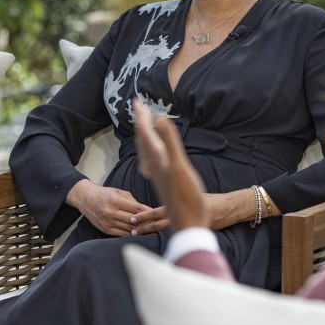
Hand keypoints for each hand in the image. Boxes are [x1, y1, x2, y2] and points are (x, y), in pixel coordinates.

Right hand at [66, 179, 164, 236]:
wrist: (86, 199)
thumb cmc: (105, 194)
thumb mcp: (118, 192)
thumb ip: (132, 201)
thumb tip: (146, 210)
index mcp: (115, 200)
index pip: (136, 209)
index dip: (148, 213)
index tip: (158, 215)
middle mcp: (110, 212)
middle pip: (133, 220)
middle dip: (146, 223)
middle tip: (158, 224)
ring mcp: (107, 222)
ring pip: (128, 229)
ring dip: (141, 230)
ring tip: (151, 230)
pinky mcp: (105, 229)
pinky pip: (122, 234)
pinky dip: (131, 234)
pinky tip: (139, 233)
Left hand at [133, 99, 208, 231]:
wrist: (189, 224)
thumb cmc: (187, 198)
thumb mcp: (179, 167)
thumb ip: (170, 142)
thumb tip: (159, 118)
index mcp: (158, 159)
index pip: (145, 132)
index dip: (141, 116)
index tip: (135, 100)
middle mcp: (155, 166)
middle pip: (143, 140)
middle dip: (141, 123)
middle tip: (138, 107)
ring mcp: (158, 175)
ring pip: (147, 151)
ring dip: (144, 136)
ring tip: (144, 127)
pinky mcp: (164, 182)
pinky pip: (152, 162)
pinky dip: (152, 152)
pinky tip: (154, 156)